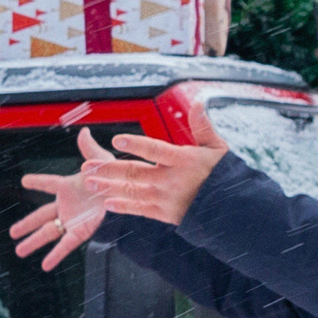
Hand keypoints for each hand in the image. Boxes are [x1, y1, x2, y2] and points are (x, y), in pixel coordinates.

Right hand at [12, 129, 118, 271]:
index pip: (49, 183)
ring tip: (19, 251)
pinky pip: (66, 243)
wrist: (127, 192)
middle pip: (41, 216)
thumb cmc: (116, 176)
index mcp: (68, 186)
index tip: (25, 180)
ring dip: (34, 241)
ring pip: (49, 232)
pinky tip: (45, 265)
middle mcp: (67, 205)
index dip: (37, 181)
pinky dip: (56, 254)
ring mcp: (72, 219)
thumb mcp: (102, 160)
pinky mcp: (81, 230)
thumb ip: (89, 149)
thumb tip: (84, 132)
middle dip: (27, 224)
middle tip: (12, 232)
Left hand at [79, 102, 230, 225]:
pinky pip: (139, 210)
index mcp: (184, 160)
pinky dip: (123, 207)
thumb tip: (197, 103)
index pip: (155, 150)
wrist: (230, 210)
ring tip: (89, 182)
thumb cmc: (222, 175)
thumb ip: (203, 126)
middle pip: (135, 173)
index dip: (136, 144)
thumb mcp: (217, 148)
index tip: (117, 138)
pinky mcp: (164, 214)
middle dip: (109, 168)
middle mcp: (171, 180)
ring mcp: (166, 199)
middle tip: (87, 166)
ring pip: (132, 192)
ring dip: (108, 187)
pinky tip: (107, 202)